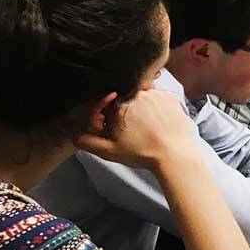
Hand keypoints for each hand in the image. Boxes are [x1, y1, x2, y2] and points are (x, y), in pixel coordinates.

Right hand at [74, 89, 197, 171]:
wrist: (175, 156)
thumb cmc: (144, 153)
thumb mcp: (109, 150)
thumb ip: (87, 141)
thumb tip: (74, 133)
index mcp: (120, 104)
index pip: (109, 104)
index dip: (112, 117)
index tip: (119, 127)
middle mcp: (137, 94)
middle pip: (127, 99)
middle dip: (128, 113)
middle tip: (137, 130)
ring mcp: (156, 94)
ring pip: (144, 98)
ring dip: (144, 108)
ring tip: (150, 127)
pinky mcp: (171, 97)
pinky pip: (160, 98)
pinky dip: (159, 108)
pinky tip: (160, 122)